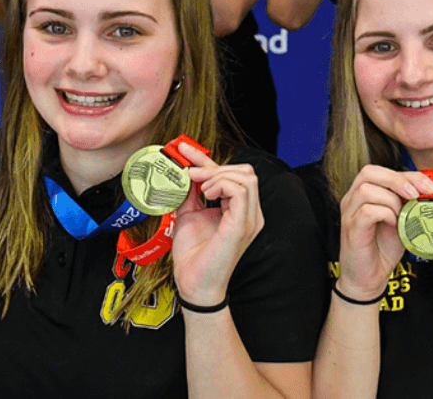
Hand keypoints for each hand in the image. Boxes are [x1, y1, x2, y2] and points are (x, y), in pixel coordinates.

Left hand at [169, 142, 263, 305]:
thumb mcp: (188, 215)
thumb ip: (190, 194)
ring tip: (199, 187)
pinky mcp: (241, 226)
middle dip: (214, 166)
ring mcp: (249, 220)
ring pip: (247, 177)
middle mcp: (250, 214)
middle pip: (245, 171)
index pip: (231, 175)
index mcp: (239, 211)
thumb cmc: (193, 256)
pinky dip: (221, 185)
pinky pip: (240, 190)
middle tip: (190, 173)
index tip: (183, 148)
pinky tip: (205, 194)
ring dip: (218, 175)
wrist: (193, 285)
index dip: (206, 158)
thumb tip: (182, 172)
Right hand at [335, 164, 432, 300]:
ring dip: (391, 200)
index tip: (430, 187)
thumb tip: (430, 193)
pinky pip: (366, 211)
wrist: (369, 278)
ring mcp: (349, 213)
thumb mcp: (401, 221)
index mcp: (364, 193)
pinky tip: (394, 225)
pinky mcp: (352, 228)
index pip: (383, 171)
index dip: (409, 175)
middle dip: (398, 180)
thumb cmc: (382, 249)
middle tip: (416, 195)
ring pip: (367, 189)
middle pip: (370, 172)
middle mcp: (353, 199)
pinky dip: (385, 214)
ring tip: (402, 217)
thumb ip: (409, 204)